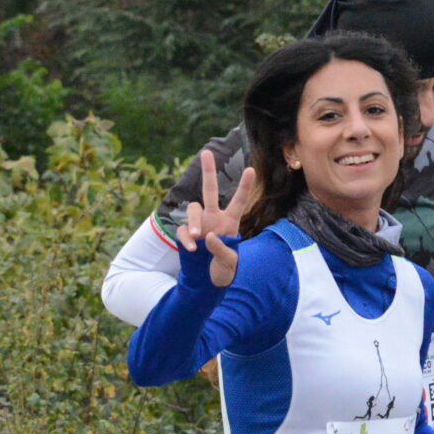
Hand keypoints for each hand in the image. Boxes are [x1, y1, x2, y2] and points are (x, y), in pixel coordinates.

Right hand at [179, 147, 256, 288]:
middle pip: (210, 190)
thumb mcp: (230, 264)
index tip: (251, 170)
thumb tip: (209, 236)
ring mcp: (198, 225)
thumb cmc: (223, 271)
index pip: (238, 202)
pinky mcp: (185, 234)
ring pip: (193, 208)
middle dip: (208, 171)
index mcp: (229, 223)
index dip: (244, 187)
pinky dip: (185, 238)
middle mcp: (213, 218)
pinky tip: (191, 248)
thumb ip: (222, 250)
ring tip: (196, 236)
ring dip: (193, 221)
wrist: (207, 282)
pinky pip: (181, 230)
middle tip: (206, 152)